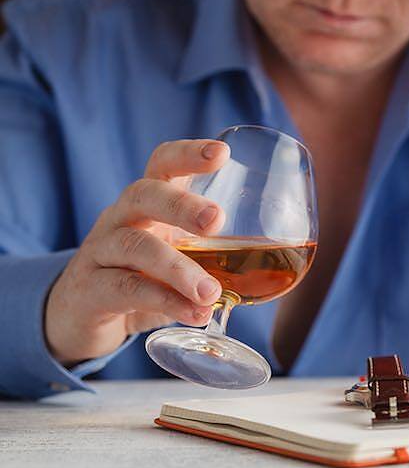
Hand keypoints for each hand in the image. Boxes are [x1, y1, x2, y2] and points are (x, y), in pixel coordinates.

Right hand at [45, 140, 230, 365]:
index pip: (163, 164)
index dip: (188, 154)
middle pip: (144, 195)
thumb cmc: (142, 276)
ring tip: (211, 292)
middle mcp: (121, 218)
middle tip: (216, 220)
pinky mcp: (90, 290)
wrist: (82, 314)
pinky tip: (195, 313)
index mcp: (148, 204)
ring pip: (134, 246)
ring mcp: (100, 252)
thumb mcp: (176, 257)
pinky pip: (126, 289)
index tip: (222, 154)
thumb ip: (212, 259)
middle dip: (181, 205)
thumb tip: (268, 272)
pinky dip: (165, 302)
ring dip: (177, 268)